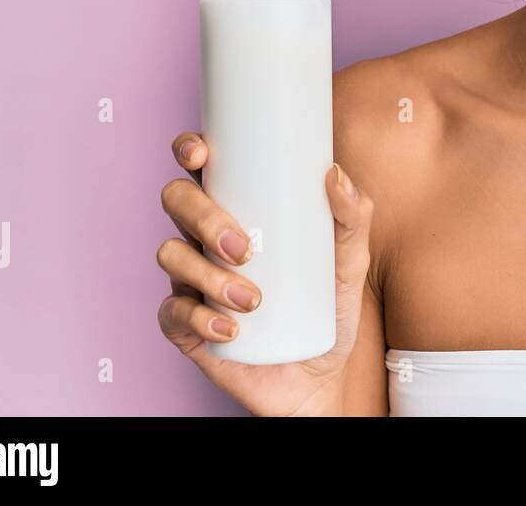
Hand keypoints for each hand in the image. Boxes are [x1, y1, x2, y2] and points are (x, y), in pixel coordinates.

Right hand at [156, 132, 373, 415]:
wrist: (318, 375)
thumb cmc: (328, 306)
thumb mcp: (351, 260)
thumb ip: (354, 217)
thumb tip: (335, 175)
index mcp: (239, 207)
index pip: (201, 166)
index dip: (189, 149)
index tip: (201, 154)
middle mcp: (206, 237)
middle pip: (176, 202)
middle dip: (204, 218)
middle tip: (244, 248)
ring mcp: (191, 279)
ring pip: (171, 255)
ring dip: (208, 275)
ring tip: (253, 300)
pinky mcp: (184, 324)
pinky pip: (172, 312)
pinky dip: (199, 318)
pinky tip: (231, 329)